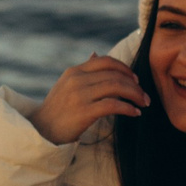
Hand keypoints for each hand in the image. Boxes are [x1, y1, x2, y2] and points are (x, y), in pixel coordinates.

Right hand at [28, 54, 150, 144]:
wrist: (41, 130)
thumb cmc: (57, 109)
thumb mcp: (66, 84)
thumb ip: (83, 70)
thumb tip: (95, 54)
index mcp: (74, 71)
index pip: (106, 61)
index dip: (125, 68)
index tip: (135, 80)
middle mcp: (77, 80)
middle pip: (115, 75)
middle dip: (135, 85)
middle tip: (144, 96)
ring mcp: (80, 95)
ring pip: (117, 87)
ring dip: (135, 95)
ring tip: (143, 104)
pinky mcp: (84, 112)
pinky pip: (113, 105)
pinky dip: (128, 108)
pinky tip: (135, 113)